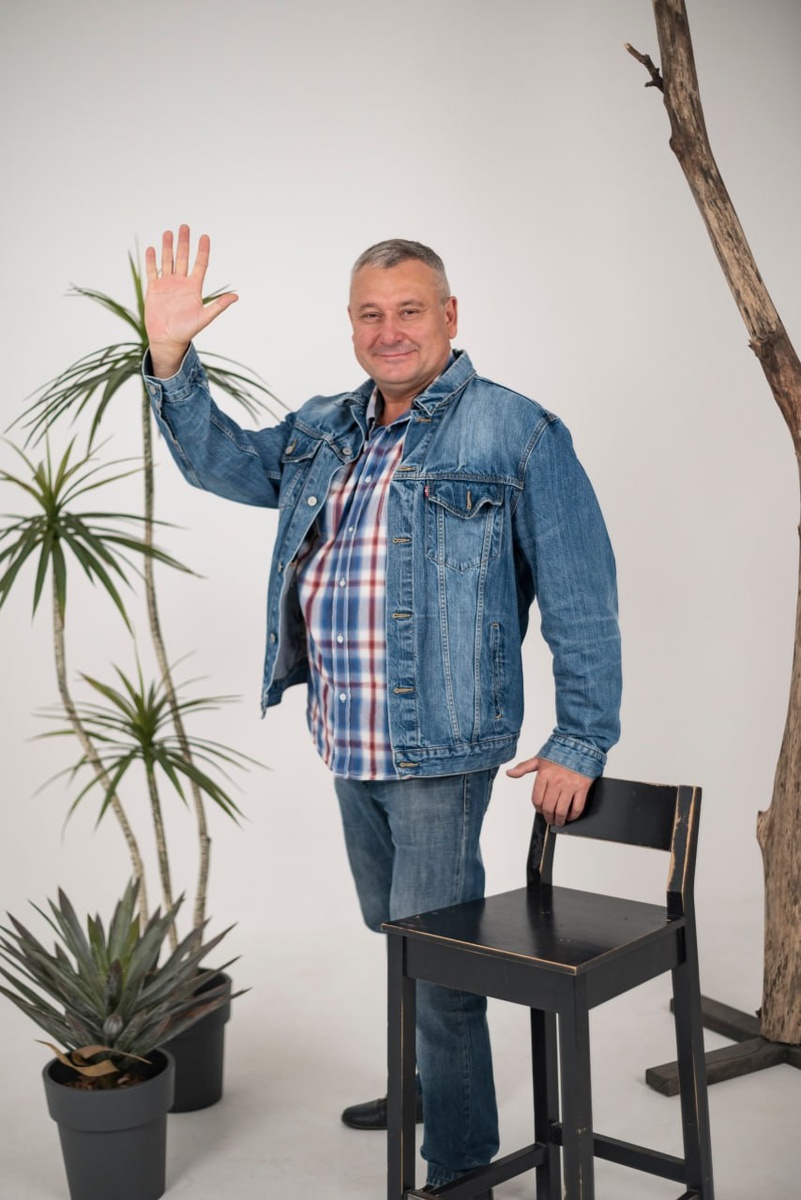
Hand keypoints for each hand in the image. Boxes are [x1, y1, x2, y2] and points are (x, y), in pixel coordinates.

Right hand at [144, 224, 237, 377]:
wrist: (168, 340)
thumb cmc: (187, 331)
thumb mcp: (205, 317)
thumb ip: (218, 306)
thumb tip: (236, 297)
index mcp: (194, 288)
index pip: (200, 264)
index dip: (202, 251)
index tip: (205, 236)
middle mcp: (181, 283)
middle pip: (183, 258)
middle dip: (184, 243)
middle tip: (184, 226)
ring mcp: (167, 284)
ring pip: (167, 261)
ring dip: (167, 247)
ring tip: (168, 232)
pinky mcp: (154, 289)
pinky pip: (152, 271)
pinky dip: (151, 261)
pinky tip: (151, 249)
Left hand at [506, 756, 591, 826]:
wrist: (580, 744)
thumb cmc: (560, 751)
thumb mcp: (539, 758)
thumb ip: (523, 767)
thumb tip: (510, 773)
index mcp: (544, 774)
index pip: (537, 799)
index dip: (538, 809)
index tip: (540, 811)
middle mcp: (556, 781)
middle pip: (549, 807)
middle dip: (548, 817)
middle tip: (550, 819)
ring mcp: (570, 785)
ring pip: (562, 810)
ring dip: (560, 819)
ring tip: (559, 821)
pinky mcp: (583, 787)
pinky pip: (578, 807)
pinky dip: (574, 815)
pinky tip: (571, 815)